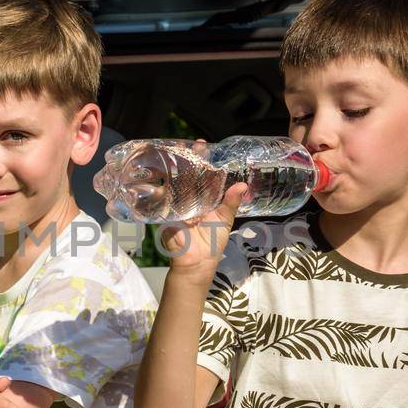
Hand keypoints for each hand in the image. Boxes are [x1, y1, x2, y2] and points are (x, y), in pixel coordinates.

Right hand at [160, 143, 246, 277]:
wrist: (197, 263)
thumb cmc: (212, 243)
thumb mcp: (224, 220)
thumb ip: (231, 203)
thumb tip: (243, 186)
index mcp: (205, 200)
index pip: (205, 177)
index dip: (205, 162)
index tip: (205, 146)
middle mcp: (191, 200)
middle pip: (190, 176)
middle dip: (192, 160)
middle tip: (195, 144)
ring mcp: (178, 205)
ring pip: (178, 183)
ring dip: (179, 168)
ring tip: (181, 152)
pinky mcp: (167, 213)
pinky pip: (166, 198)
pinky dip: (165, 187)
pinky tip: (165, 173)